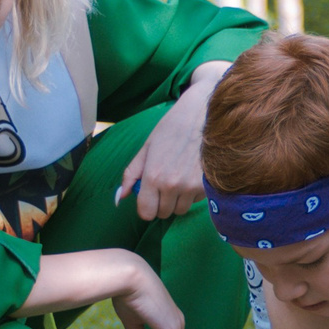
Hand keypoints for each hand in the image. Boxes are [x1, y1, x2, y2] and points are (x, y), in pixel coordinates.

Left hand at [118, 69, 221, 218]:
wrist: (203, 114)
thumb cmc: (172, 127)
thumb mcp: (147, 147)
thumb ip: (132, 174)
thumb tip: (120, 196)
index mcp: (153, 176)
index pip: (146, 212)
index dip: (146, 208)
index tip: (149, 199)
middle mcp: (172, 185)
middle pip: (164, 214)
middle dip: (161, 203)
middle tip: (163, 186)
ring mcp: (192, 187)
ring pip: (181, 210)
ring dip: (178, 200)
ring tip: (179, 180)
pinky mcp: (207, 185)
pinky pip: (196, 201)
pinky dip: (192, 194)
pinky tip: (192, 175)